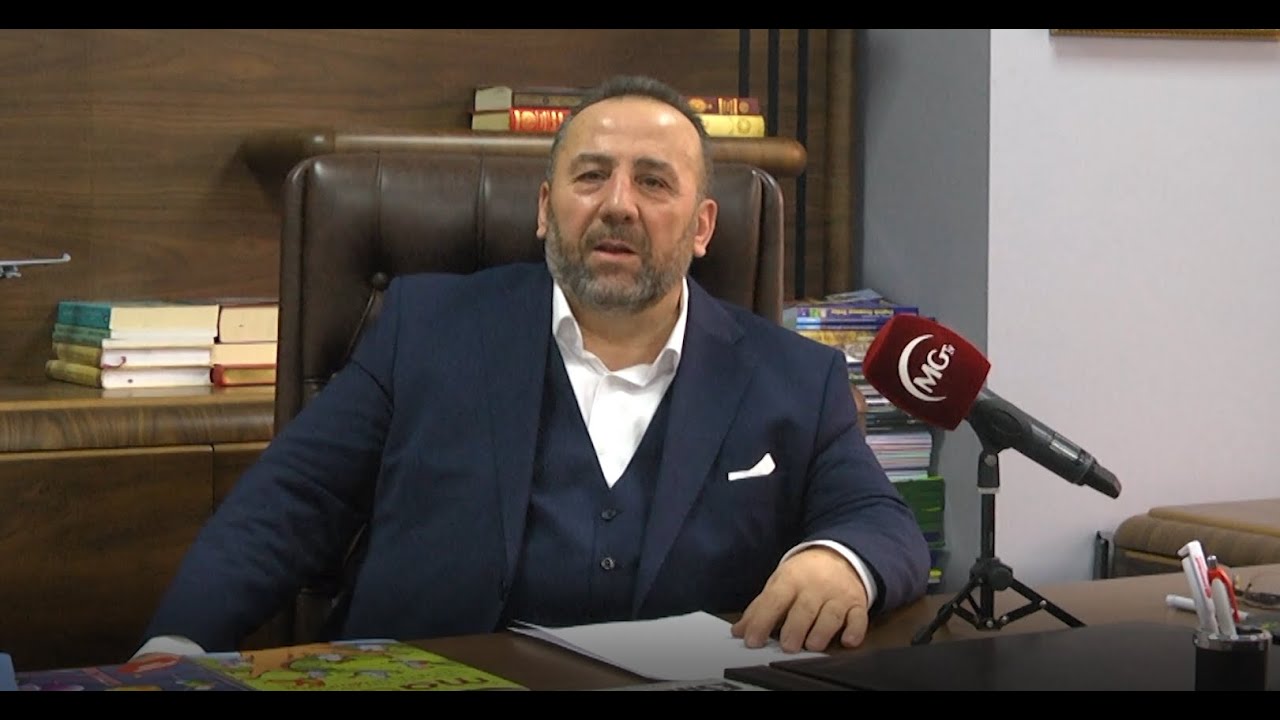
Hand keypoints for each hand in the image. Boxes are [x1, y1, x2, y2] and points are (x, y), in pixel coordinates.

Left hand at [730, 546, 868, 652]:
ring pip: (831, 615)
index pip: (774, 601)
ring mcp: (838, 595)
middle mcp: (815, 587)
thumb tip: (739, 631)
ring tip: (812, 645)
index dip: (762, 621)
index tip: (752, 641)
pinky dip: (855, 630)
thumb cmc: (804, 575)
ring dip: (822, 632)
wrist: (839, 556)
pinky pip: (859, 617)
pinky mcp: (857, 604)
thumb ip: (760, 608)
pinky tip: (848, 640)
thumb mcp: (779, 583)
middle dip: (796, 628)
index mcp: (791, 580)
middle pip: (804, 609)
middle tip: (787, 647)